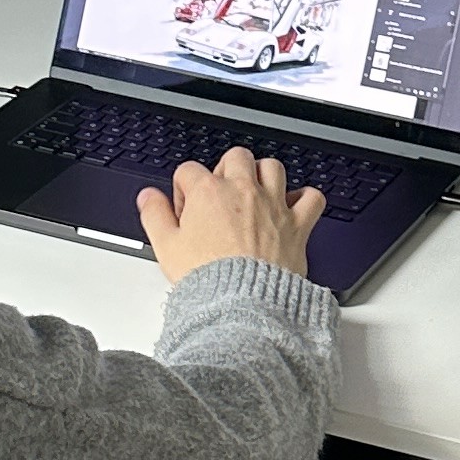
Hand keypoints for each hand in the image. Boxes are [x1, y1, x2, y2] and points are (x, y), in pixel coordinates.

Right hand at [137, 143, 326, 285]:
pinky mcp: (297, 224)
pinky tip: (294, 204)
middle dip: (225, 170)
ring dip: (263, 175)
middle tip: (220, 194)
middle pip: (235, 157)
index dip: (184, 189)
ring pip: (273, 167)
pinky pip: (311, 197)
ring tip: (254, 192)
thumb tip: (148, 198)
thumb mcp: (166, 247)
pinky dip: (305, 197)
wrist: (244, 303)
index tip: (186, 210)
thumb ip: (155, 215)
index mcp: (208, 193)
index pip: (189, 171)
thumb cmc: (208, 279)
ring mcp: (273, 205)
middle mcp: (243, 191)